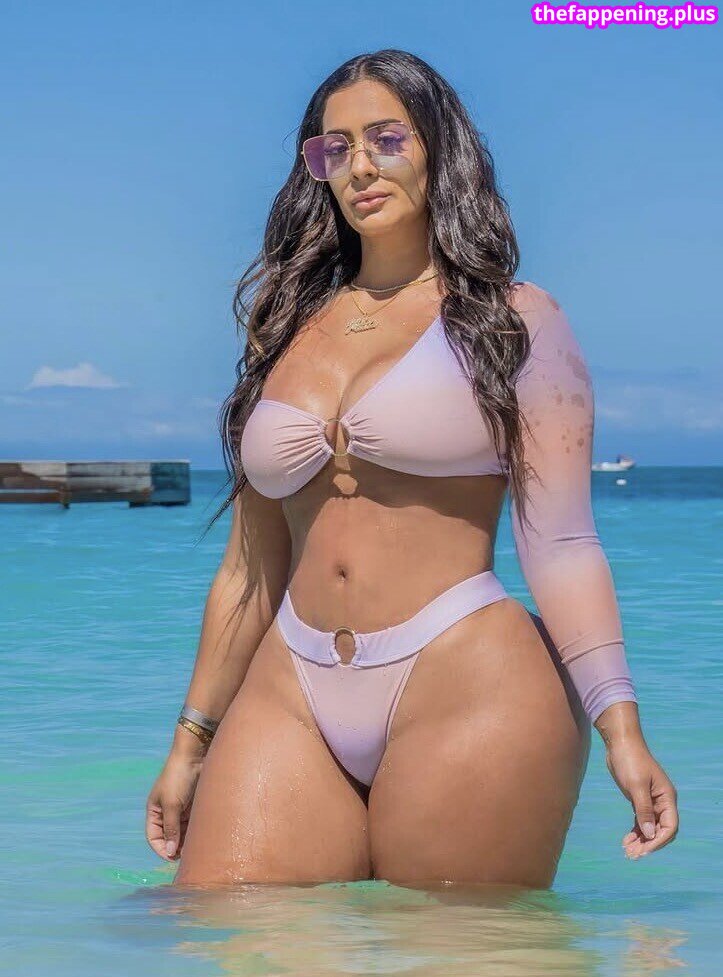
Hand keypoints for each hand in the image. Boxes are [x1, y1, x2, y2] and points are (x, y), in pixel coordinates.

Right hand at [145, 751, 203, 861]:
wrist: (195, 755)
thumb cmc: (178, 778)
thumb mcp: (172, 804)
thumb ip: (171, 829)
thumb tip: (170, 853)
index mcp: (154, 811)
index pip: (154, 837)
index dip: (162, 849)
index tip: (174, 858)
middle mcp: (166, 811)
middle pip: (169, 836)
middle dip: (177, 847)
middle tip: (188, 855)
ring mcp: (180, 808)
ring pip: (182, 831)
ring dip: (188, 839)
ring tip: (197, 847)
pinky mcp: (193, 805)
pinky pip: (193, 822)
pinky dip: (196, 830)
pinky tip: (204, 836)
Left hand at [605, 738, 678, 858]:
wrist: (620, 743)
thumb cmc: (631, 761)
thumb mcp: (636, 785)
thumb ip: (643, 810)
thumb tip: (649, 833)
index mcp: (667, 798)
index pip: (670, 826)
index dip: (659, 841)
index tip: (644, 849)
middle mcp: (662, 802)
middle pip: (660, 830)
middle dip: (648, 844)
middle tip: (632, 855)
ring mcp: (650, 801)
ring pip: (649, 827)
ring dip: (640, 841)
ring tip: (627, 851)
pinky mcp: (639, 800)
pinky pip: (641, 821)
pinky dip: (635, 832)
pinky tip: (626, 841)